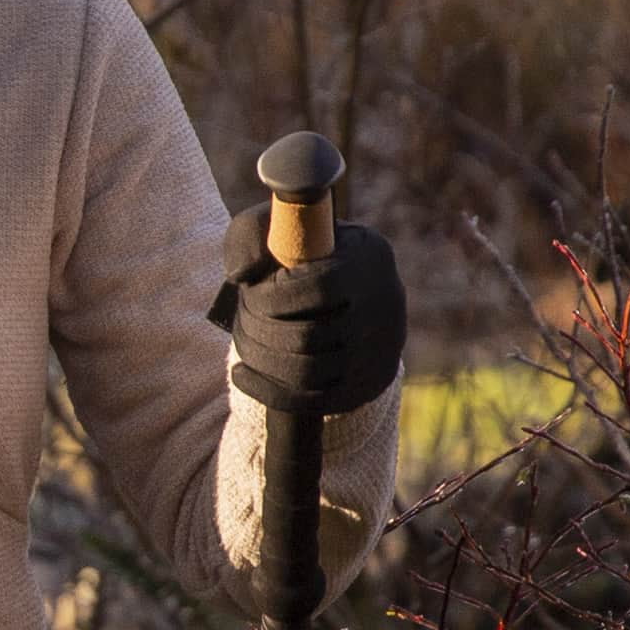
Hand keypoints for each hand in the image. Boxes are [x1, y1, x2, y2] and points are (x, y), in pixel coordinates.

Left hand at [214, 210, 405, 417]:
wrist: (347, 292)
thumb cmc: (301, 253)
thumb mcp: (278, 227)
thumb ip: (250, 235)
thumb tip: (241, 276)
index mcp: (371, 256)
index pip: (318, 288)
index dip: (272, 297)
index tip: (250, 293)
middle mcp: (387, 306)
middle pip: (309, 336)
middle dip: (259, 332)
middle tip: (241, 320)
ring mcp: (381, 352)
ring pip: (308, 372)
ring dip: (262, 361)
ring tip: (243, 344)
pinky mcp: (368, 387)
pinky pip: (314, 402)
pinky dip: (269, 392)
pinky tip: (241, 375)